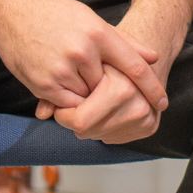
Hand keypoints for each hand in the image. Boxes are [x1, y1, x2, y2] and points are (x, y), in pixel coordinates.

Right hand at [36, 0, 188, 143]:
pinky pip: (67, 105)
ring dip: (86, 94)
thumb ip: (124, 42)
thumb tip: (153, 58)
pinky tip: (61, 81)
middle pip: (109, 87)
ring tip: (70, 72)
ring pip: (88, 98)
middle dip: (106, 88)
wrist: (11, 14)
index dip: (151, 87)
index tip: (163, 102)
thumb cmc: (57, 15)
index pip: (134, 66)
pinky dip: (69, 100)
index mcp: (99, 33)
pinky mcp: (43, 85)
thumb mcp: (93, 20)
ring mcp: (62, 70)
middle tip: (92, 75)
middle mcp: (83, 52)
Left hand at [38, 63, 163, 143]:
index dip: (65, 115)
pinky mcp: (150, 125)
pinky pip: (114, 138)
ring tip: (93, 104)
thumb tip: (42, 114)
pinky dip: (105, 129)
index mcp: (121, 86)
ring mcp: (146, 115)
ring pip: (99, 136)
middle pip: (87, 131)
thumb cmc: (106, 55)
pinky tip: (107, 111)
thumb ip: (57, 88)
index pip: (80, 121)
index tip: (62, 106)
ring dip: (89, 124)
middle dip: (75, 119)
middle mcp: (137, 102)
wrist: (142, 54)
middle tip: (74, 105)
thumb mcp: (80, 64)